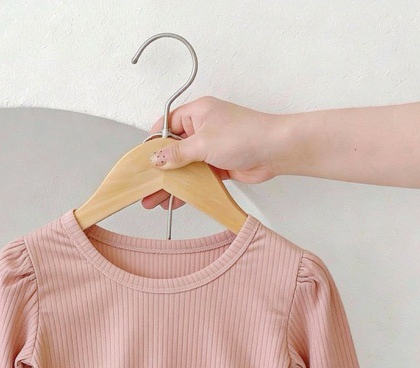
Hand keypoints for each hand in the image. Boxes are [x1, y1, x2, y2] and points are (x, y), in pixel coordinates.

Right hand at [142, 96, 286, 209]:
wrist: (276, 151)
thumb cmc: (246, 135)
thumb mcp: (203, 143)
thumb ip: (177, 153)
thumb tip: (155, 159)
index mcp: (197, 113)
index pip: (166, 125)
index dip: (153, 143)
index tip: (143, 162)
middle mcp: (202, 129)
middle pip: (173, 150)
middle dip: (159, 170)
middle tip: (144, 187)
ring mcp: (210, 148)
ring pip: (184, 166)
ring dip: (171, 183)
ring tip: (155, 200)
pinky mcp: (218, 165)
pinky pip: (196, 177)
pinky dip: (186, 189)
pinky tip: (175, 200)